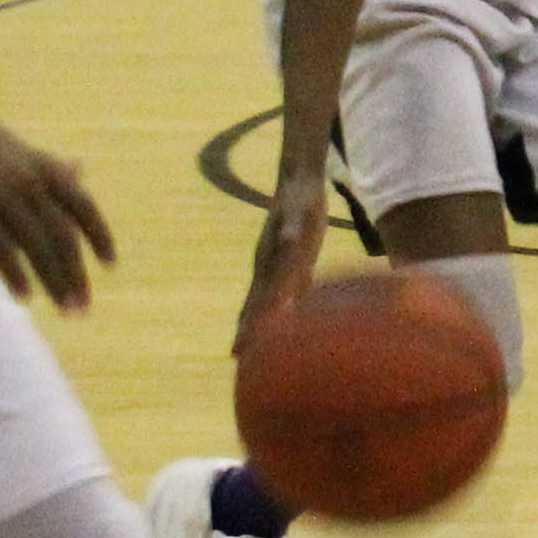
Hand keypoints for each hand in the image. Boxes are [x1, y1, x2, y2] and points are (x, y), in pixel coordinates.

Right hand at [0, 102, 115, 309]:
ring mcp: (1, 195)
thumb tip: (82, 169)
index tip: (110, 265)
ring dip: (53, 281)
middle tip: (83, 306)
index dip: (99, 236)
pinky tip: (24, 296)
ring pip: (36, 246)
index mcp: (42, 167)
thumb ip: (49, 164)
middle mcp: (28, 182)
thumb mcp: (17, 145)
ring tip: (64, 309)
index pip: (82, 205)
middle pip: (63, 235)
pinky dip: (14, 274)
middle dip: (76, 273)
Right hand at [234, 175, 329, 351]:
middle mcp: (267, 266)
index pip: (256, 300)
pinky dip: (278, 304)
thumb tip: (288, 240)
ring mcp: (274, 263)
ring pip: (262, 298)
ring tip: (246, 343)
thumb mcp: (301, 215)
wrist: (300, 181)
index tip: (237, 349)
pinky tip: (282, 316)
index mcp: (270, 262)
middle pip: (254, 303)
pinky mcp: (289, 259)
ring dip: (255, 320)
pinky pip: (284, 288)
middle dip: (246, 329)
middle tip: (234, 356)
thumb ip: (292, 230)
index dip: (249, 324)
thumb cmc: (303, 199)